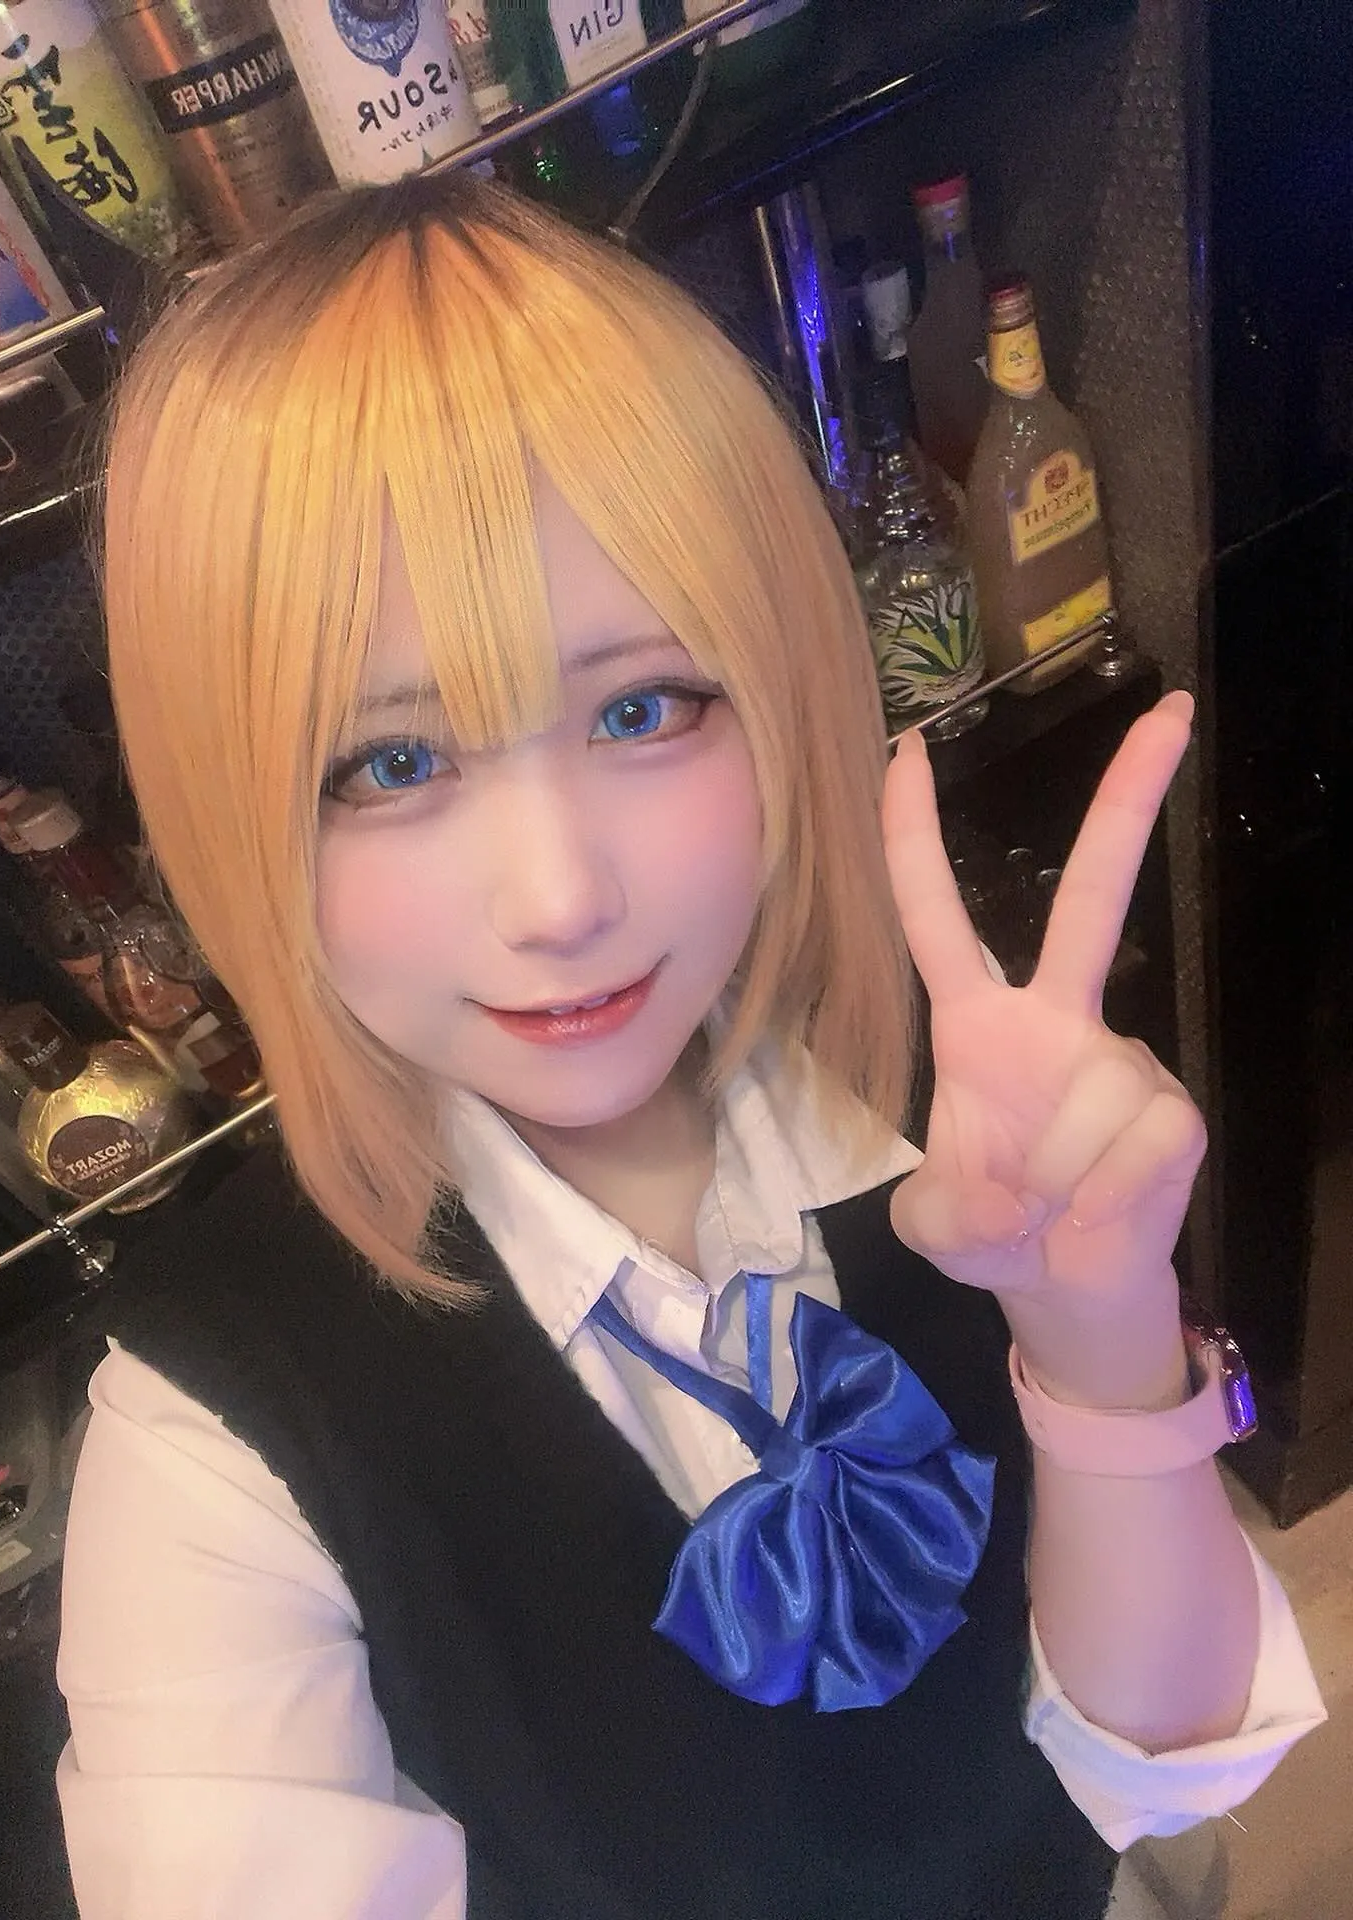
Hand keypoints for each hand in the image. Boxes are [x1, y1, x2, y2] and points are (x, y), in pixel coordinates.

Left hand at [880, 692, 1205, 1409]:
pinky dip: (1097, 1202)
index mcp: (980, 1026)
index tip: (906, 749)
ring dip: (1050, 1183)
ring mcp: (1122, 1060)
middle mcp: (1058, 1021)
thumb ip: (947, 1207)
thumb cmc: (993, 1233)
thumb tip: (1013, 1197)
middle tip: (1170, 711)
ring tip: (1048, 1210)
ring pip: (1084, 1104)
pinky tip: (1094, 1212)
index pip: (937, 915)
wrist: (1072, 1290)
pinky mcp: (1173, 1110)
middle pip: (1090, 898)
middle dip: (1129, 803)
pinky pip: (1129, 1151)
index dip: (914, 837)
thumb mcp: (936, 1225)